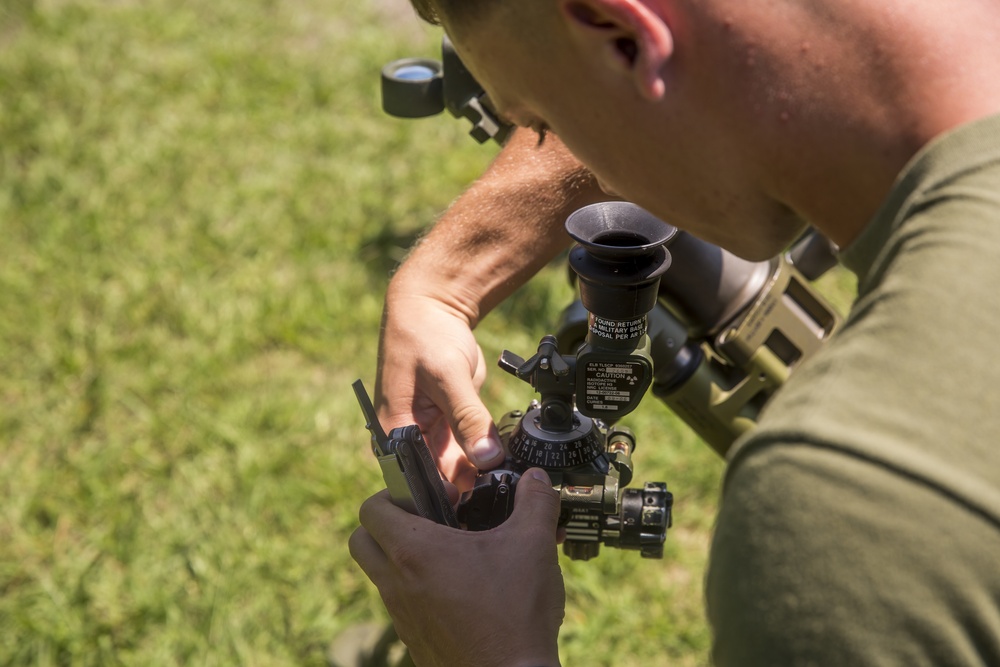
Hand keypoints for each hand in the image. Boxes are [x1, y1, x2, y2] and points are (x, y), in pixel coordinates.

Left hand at [349, 468, 564, 666]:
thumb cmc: (515, 614)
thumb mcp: (533, 544)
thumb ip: (535, 502)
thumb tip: (536, 478)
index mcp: (414, 551)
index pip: (371, 508)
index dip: (394, 492)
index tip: (431, 495)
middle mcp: (397, 583)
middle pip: (363, 541)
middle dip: (388, 523)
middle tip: (430, 519)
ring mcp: (402, 616)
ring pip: (382, 575)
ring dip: (405, 558)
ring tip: (453, 553)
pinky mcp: (415, 640)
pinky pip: (402, 605)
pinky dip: (419, 590)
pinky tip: (463, 589)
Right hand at [376, 288, 503, 490]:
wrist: (432, 308)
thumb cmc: (423, 335)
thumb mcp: (446, 375)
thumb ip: (467, 418)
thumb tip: (487, 458)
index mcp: (394, 432)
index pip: (417, 481)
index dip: (447, 496)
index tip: (479, 499)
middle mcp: (408, 440)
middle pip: (438, 480)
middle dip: (468, 488)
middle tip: (502, 489)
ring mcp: (429, 434)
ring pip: (456, 469)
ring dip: (480, 474)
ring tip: (507, 476)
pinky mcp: (449, 427)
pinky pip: (468, 451)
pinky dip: (484, 456)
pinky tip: (505, 462)